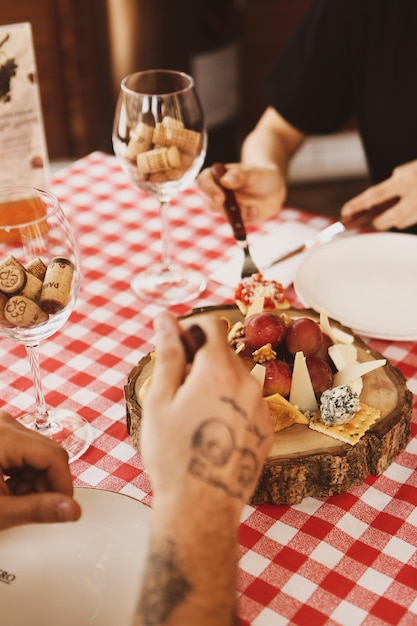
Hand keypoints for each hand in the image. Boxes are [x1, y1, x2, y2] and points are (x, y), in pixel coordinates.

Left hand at [0, 411, 80, 529]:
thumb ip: (36, 510)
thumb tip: (72, 510)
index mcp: (3, 435)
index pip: (54, 456)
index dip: (63, 485)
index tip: (61, 508)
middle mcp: (4, 424)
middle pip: (47, 454)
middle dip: (46, 485)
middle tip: (31, 509)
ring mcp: (1, 428)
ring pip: (38, 454)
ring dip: (34, 482)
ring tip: (13, 502)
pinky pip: (24, 453)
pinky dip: (22, 475)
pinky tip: (8, 491)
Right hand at [141, 311, 272, 515]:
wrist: (200, 508)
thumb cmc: (173, 453)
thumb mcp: (160, 399)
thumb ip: (168, 354)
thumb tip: (165, 319)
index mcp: (220, 370)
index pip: (211, 325)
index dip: (190, 328)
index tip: (174, 345)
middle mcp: (248, 382)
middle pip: (223, 353)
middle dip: (199, 360)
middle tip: (175, 389)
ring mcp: (261, 407)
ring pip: (235, 378)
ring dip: (214, 383)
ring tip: (192, 415)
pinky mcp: (267, 429)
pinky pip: (247, 402)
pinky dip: (229, 404)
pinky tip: (210, 430)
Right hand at [197, 163, 284, 224]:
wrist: (273, 190)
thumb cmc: (260, 176)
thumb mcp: (253, 172)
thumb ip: (239, 175)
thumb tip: (225, 181)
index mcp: (216, 177)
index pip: (203, 182)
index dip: (209, 190)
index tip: (221, 197)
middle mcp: (217, 193)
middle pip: (212, 203)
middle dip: (227, 208)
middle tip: (242, 207)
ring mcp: (225, 209)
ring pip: (226, 216)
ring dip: (240, 214)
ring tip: (254, 207)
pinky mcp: (235, 220)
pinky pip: (239, 225)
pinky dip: (249, 218)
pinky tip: (256, 210)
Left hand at [341, 160, 416, 229]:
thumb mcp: (409, 170)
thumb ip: (393, 185)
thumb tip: (374, 205)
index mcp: (406, 179)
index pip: (376, 194)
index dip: (359, 204)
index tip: (345, 212)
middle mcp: (415, 193)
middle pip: (390, 218)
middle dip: (380, 222)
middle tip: (375, 220)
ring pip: (403, 222)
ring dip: (397, 219)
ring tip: (403, 205)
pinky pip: (413, 220)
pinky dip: (409, 217)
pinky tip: (412, 207)